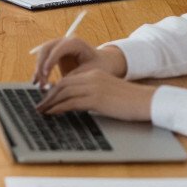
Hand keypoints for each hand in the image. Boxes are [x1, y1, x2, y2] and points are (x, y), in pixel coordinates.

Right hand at [31, 36, 125, 86]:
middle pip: (46, 49)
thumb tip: (59, 86)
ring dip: (38, 68)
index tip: (46, 75)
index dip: (50, 61)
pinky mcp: (55, 53)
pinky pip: (43, 59)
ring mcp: (58, 46)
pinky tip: (37, 82)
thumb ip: (74, 76)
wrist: (103, 63)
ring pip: (42, 54)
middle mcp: (64, 41)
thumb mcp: (90, 72)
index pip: (58, 49)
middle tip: (40, 82)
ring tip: (37, 84)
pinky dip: (39, 70)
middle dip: (41, 65)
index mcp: (75, 43)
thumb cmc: (99, 66)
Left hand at [35, 69, 155, 121]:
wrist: (147, 101)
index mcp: (95, 74)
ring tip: (42, 111)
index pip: (69, 79)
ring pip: (64, 92)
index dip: (55, 89)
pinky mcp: (96, 98)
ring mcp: (94, 87)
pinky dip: (59, 107)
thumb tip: (77, 104)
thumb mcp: (108, 93)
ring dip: (50, 102)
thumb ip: (93, 94)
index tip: (47, 98)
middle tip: (39, 105)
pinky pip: (72, 102)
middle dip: (49, 96)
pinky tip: (52, 113)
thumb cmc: (130, 101)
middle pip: (63, 84)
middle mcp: (92, 77)